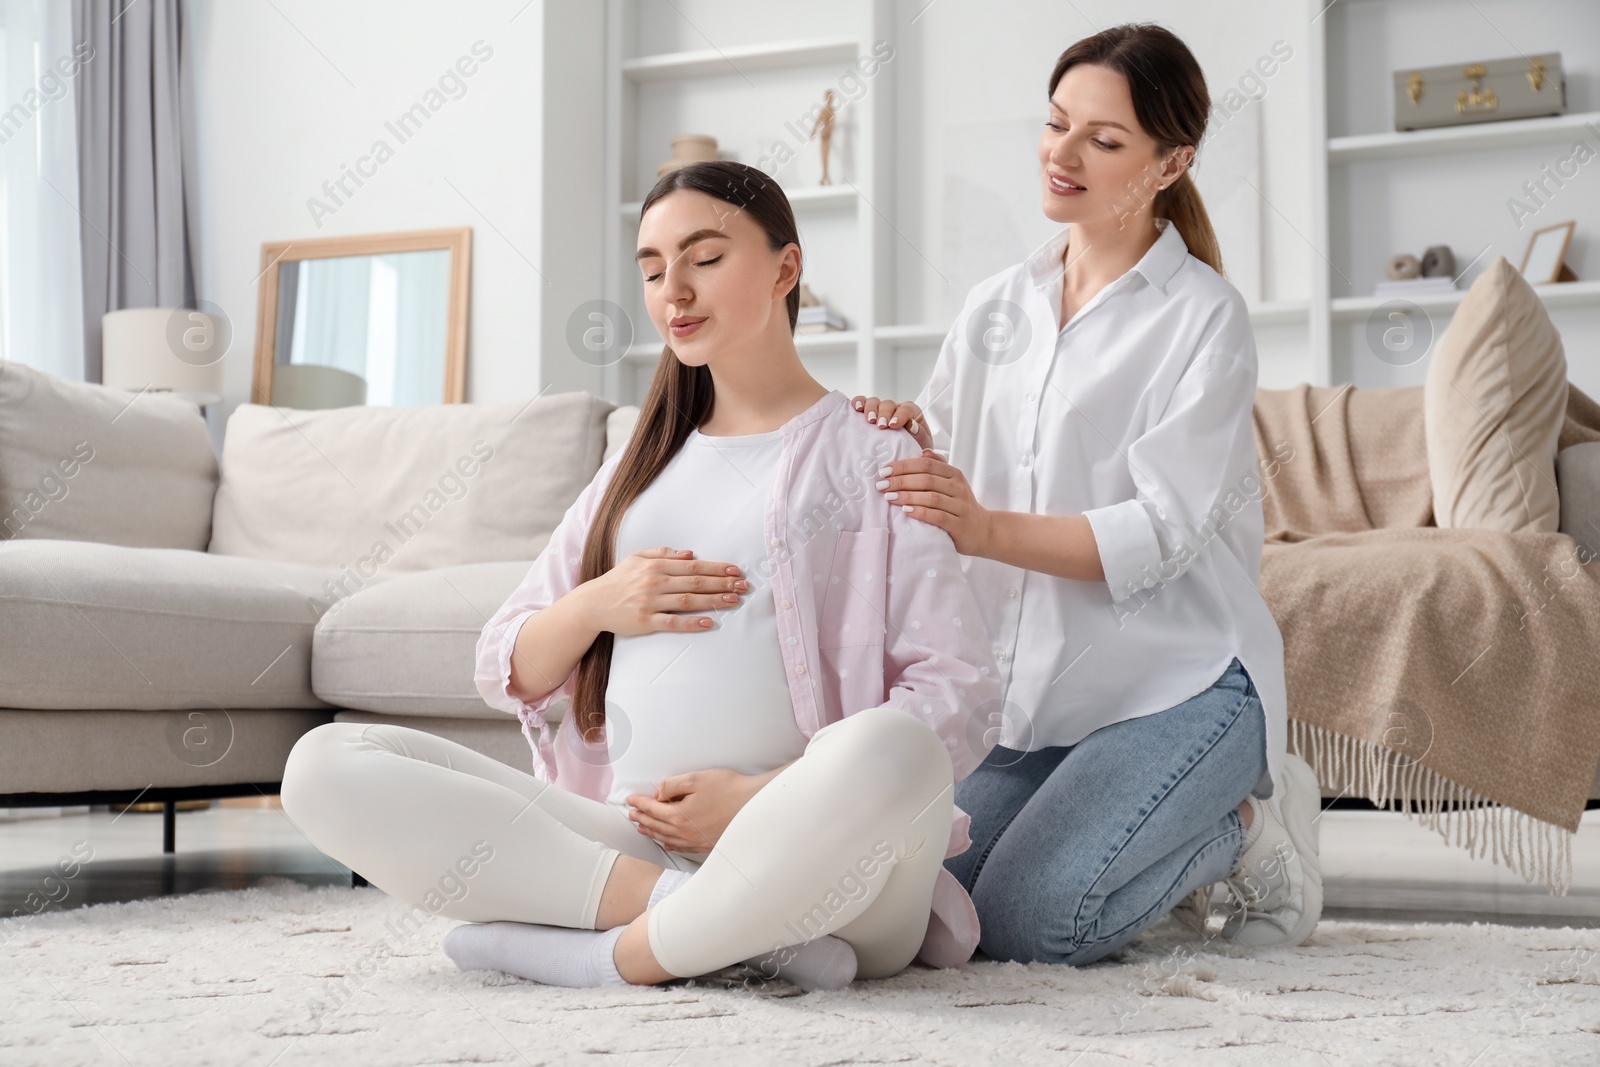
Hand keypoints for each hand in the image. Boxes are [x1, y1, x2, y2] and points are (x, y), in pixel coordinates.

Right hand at [577, 547, 746, 636]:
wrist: (593, 603)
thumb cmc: (618, 580)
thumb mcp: (637, 558)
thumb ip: (663, 554)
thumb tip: (691, 554)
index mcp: (655, 565)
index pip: (693, 565)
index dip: (716, 567)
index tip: (735, 570)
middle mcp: (655, 582)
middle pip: (695, 581)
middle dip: (722, 583)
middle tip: (743, 586)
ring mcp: (650, 602)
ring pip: (688, 600)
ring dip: (713, 600)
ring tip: (733, 601)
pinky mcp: (645, 621)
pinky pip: (672, 622)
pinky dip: (691, 623)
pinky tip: (708, 623)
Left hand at [626, 768, 763, 852]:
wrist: (755, 805)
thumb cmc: (728, 788)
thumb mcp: (696, 779)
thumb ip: (672, 786)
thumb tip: (658, 795)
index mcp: (679, 815)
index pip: (652, 809)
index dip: (639, 803)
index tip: (630, 800)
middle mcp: (684, 832)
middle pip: (657, 825)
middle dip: (642, 819)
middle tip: (632, 814)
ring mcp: (696, 841)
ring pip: (667, 838)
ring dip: (652, 832)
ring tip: (642, 828)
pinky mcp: (706, 845)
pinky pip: (682, 847)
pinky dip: (670, 844)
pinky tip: (667, 842)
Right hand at [851, 395, 932, 450]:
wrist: (904, 455)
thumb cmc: (914, 449)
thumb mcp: (922, 444)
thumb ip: (920, 434)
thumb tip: (912, 425)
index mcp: (912, 413)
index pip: (907, 409)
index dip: (900, 415)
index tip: (893, 425)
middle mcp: (896, 409)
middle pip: (888, 404)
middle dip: (884, 414)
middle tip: (881, 426)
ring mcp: (881, 410)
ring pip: (874, 402)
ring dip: (870, 410)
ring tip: (869, 421)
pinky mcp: (869, 413)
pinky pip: (862, 402)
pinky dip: (858, 402)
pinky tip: (856, 408)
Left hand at [878, 448, 995, 555]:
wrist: (984, 530)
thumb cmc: (960, 505)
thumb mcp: (953, 483)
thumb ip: (939, 466)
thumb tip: (923, 452)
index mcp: (954, 474)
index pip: (926, 465)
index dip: (904, 466)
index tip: (884, 470)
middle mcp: (958, 488)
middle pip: (926, 479)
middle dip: (901, 480)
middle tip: (881, 484)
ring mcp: (960, 506)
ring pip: (931, 497)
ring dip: (907, 496)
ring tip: (889, 497)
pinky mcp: (959, 525)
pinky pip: (937, 516)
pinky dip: (920, 512)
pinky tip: (906, 511)